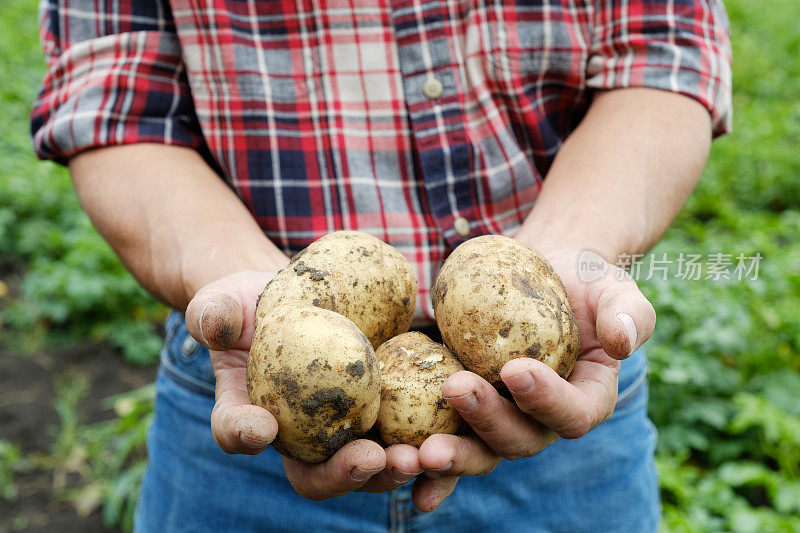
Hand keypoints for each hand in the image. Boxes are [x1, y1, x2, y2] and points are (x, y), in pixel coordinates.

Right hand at [185, 271, 423, 499]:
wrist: (300, 299)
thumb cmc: (255, 303)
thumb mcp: (225, 299)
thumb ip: (213, 312)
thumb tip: (214, 324)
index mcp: (249, 413)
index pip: (236, 432)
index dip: (243, 435)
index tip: (261, 426)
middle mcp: (297, 437)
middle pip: (315, 474)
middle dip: (344, 474)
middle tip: (371, 459)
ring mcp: (342, 431)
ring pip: (368, 467)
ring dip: (394, 470)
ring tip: (420, 457)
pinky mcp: (382, 414)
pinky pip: (405, 439)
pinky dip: (428, 449)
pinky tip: (452, 439)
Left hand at [412, 248, 655, 510]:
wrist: (540, 274)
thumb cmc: (583, 281)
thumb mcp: (613, 287)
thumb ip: (629, 314)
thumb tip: (622, 341)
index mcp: (586, 399)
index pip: (573, 413)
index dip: (546, 399)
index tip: (516, 368)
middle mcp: (542, 420)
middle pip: (518, 440)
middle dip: (487, 423)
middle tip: (457, 390)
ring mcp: (501, 419)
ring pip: (478, 451)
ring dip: (449, 455)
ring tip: (416, 450)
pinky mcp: (465, 411)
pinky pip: (447, 440)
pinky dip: (425, 466)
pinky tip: (399, 466)